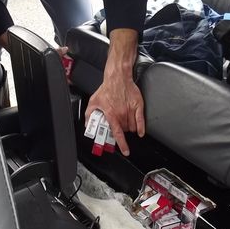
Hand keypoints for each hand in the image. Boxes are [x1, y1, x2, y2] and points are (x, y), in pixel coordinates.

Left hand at [85, 28, 143, 155]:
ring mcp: (131, 110)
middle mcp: (122, 114)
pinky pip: (141, 120)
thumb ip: (89, 115)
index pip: (117, 133)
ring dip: (129, 127)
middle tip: (118, 124)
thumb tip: (88, 125)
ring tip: (124, 119)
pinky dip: (141, 127)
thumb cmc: (106, 89)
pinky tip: (139, 130)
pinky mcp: (138, 106)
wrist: (118, 77)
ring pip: (132, 127)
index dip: (122, 144)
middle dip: (121, 129)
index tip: (126, 151)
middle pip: (125, 130)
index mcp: (111, 114)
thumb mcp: (93, 102)